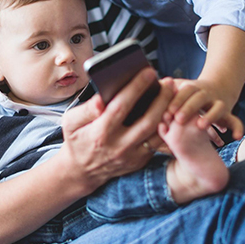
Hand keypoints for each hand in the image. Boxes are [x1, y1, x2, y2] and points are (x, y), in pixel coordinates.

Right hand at [60, 68, 174, 191]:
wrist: (82, 171)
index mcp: (99, 134)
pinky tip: (169, 110)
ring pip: (156, 133)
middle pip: (147, 121)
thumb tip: (101, 98)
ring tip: (174, 94)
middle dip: (161, 99)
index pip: (121, 107)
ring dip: (168, 113)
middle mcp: (118, 147)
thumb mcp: (70, 123)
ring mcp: (131, 156)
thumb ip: (86, 110)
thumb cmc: (77, 139)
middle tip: (170, 82)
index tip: (149, 72)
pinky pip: (157, 142)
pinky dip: (165, 125)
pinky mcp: (139, 161)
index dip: (136, 88)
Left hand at [166, 79, 244, 139]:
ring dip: (210, 116)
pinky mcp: (227, 114)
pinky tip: (236, 137)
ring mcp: (218, 103)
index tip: (168, 111)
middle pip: (199, 98)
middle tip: (178, 120)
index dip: (177, 100)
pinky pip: (234, 120)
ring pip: (218, 107)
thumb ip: (163, 90)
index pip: (184, 91)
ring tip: (201, 126)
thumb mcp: (175, 88)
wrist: (216, 88)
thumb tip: (144, 90)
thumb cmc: (187, 93)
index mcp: (192, 88)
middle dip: (189, 108)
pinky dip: (237, 127)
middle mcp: (206, 94)